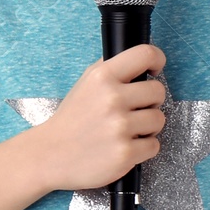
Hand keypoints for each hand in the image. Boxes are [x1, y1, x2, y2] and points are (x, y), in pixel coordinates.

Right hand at [33, 44, 167, 191]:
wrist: (51, 154)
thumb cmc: (71, 121)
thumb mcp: (85, 83)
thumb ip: (110, 69)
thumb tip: (138, 61)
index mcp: (103, 77)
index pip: (146, 54)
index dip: (157, 61)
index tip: (154, 71)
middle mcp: (113, 99)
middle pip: (158, 92)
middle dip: (150, 102)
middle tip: (135, 110)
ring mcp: (120, 127)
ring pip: (159, 120)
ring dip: (148, 127)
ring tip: (128, 130)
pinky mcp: (125, 153)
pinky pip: (154, 145)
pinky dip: (143, 149)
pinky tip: (125, 146)